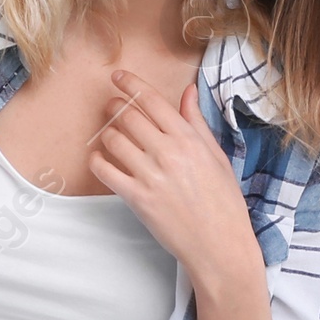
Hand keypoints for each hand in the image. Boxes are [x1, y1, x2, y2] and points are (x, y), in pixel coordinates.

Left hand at [88, 69, 260, 282]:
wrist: (219, 243)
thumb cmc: (222, 201)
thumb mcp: (216, 156)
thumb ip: (196, 122)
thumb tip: (188, 92)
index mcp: (189, 139)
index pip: (152, 101)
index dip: (131, 84)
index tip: (117, 76)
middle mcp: (168, 153)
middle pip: (128, 116)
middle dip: (114, 106)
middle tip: (110, 105)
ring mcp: (151, 175)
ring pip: (114, 140)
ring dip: (107, 133)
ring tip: (110, 136)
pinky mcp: (137, 198)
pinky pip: (105, 171)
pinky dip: (97, 161)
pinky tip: (100, 159)